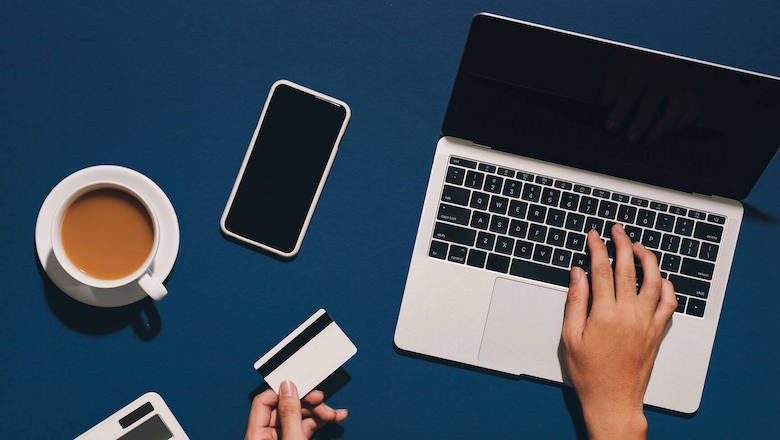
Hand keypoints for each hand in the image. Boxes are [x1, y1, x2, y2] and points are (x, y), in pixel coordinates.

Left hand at [245, 381, 347, 439]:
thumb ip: (290, 414)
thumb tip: (288, 386)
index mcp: (257, 435)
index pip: (263, 401)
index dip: (282, 390)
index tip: (301, 384)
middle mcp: (267, 435)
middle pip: (284, 406)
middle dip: (307, 402)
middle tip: (321, 399)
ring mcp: (282, 439)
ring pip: (299, 415)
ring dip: (318, 411)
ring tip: (334, 413)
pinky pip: (305, 425)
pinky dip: (320, 420)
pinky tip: (334, 416)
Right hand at [561, 225, 676, 439]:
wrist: (613, 400)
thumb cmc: (589, 373)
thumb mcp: (570, 336)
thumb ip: (575, 301)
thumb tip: (578, 274)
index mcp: (604, 314)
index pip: (601, 270)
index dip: (598, 248)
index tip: (594, 236)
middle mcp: (629, 314)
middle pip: (629, 268)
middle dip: (623, 244)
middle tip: (617, 230)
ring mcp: (647, 322)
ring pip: (653, 281)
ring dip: (647, 259)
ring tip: (638, 246)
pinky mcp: (657, 332)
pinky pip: (669, 303)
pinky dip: (666, 286)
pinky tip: (660, 278)